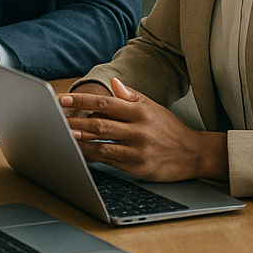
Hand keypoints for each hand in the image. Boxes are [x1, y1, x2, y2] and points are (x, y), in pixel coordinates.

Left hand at [60, 78, 227, 181]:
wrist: (196, 154)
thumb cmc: (169, 128)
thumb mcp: (153, 107)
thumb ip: (131, 96)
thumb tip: (113, 82)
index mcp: (140, 112)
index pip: (105, 104)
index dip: (82, 101)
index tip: (63, 99)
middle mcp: (139, 131)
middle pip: (100, 125)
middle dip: (75, 121)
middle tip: (56, 118)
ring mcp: (139, 152)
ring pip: (103, 146)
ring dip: (82, 141)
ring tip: (64, 135)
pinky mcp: (139, 169)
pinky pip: (111, 162)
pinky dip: (95, 157)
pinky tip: (81, 153)